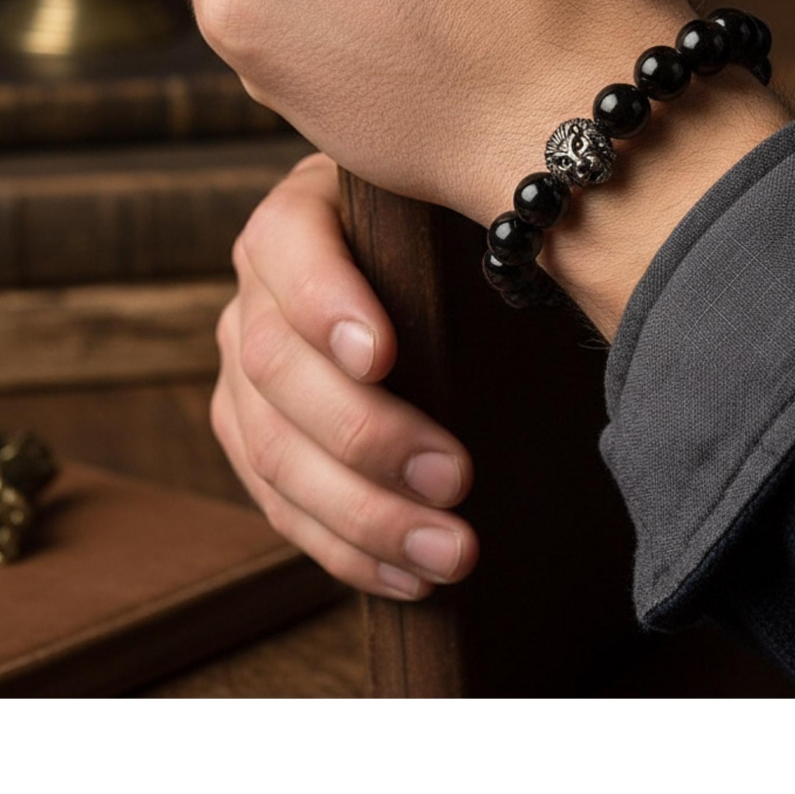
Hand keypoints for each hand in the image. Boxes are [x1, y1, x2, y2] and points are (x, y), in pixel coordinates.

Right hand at [210, 151, 478, 599]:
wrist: (424, 273)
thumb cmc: (454, 238)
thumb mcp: (455, 217)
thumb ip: (471, 233)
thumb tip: (551, 269)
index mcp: (301, 215)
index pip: (290, 250)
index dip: (327, 305)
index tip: (383, 356)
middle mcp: (256, 291)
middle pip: (277, 368)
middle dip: (367, 434)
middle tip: (456, 478)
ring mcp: (243, 369)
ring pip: (274, 451)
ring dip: (363, 514)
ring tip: (449, 553)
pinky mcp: (250, 435)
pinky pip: (278, 505)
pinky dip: (346, 549)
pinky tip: (409, 577)